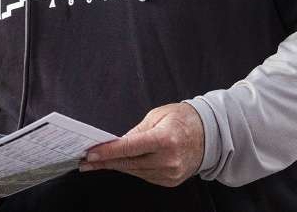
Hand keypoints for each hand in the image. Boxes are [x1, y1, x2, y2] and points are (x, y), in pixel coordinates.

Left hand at [79, 102, 203, 186]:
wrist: (210, 135)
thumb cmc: (184, 120)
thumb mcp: (158, 115)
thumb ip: (137, 131)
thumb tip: (117, 143)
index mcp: (165, 139)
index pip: (129, 148)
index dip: (107, 152)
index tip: (91, 153)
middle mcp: (168, 159)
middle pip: (128, 163)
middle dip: (105, 161)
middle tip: (86, 160)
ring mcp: (170, 173)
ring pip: (134, 171)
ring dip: (116, 166)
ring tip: (97, 162)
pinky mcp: (170, 181)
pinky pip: (144, 176)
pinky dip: (132, 169)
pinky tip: (121, 163)